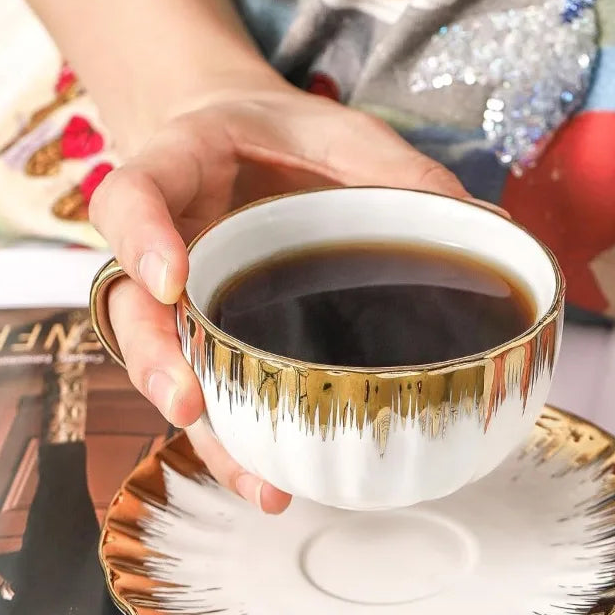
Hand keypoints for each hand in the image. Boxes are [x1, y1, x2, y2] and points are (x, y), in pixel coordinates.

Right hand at [89, 78, 472, 511]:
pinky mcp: (209, 332)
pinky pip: (209, 383)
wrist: (244, 144)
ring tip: (258, 481)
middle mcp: (164, 242)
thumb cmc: (285, 137)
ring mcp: (180, 295)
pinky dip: (236, 436)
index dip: (139, 238)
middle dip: (156, 360)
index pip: (130, 197)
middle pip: (128, 307)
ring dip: (204, 428)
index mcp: (177, 168)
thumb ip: (395, 169)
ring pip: (163, 365)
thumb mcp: (341, 133)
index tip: (171, 279)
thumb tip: (485, 222)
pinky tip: (276, 478)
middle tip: (189, 404)